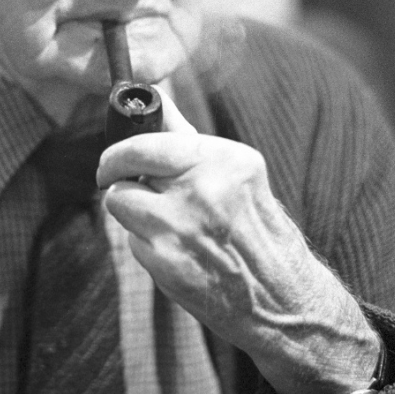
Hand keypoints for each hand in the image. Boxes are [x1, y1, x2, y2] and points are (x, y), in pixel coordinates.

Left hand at [97, 89, 380, 393]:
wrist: (281, 296)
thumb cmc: (255, 228)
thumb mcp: (234, 172)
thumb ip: (185, 135)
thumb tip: (153, 97)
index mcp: (222, 159)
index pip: (144, 143)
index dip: (118, 151)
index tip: (112, 160)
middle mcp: (202, 190)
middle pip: (123, 170)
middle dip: (119, 178)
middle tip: (121, 184)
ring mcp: (181, 228)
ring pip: (121, 204)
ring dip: (134, 213)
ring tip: (167, 223)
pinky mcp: (167, 263)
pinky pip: (133, 242)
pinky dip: (148, 246)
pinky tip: (178, 252)